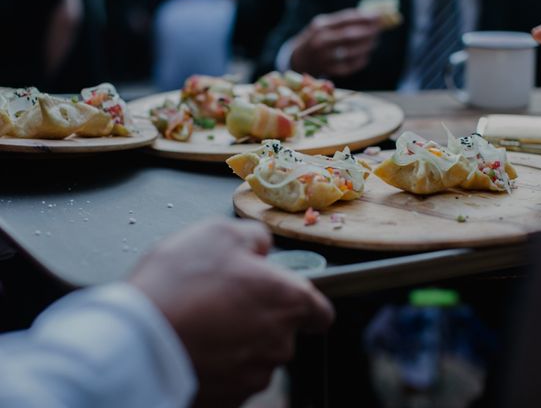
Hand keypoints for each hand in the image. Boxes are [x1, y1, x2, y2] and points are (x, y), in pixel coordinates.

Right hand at [129, 218, 333, 407]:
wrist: (136, 339)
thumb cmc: (180, 283)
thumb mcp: (219, 233)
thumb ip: (254, 237)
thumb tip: (262, 246)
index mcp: (287, 301)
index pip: (320, 311)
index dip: (304, 302)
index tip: (281, 295)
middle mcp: (279, 343)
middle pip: (282, 332)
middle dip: (260, 316)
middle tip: (223, 298)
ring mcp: (253, 376)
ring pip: (256, 356)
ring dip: (238, 342)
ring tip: (202, 321)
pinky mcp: (228, 399)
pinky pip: (231, 378)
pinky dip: (218, 365)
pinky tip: (194, 345)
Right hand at [290, 8, 381, 77]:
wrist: (297, 59)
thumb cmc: (316, 38)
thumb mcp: (324, 25)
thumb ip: (343, 21)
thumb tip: (370, 16)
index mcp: (320, 26)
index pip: (346, 19)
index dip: (364, 17)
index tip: (378, 16)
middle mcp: (321, 41)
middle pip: (349, 35)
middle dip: (368, 32)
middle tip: (379, 29)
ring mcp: (323, 57)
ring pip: (351, 52)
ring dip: (367, 46)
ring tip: (375, 41)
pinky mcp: (327, 70)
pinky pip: (349, 66)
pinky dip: (360, 61)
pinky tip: (366, 56)